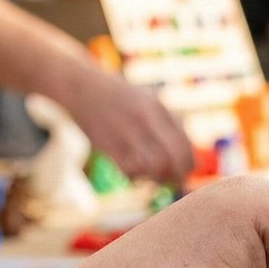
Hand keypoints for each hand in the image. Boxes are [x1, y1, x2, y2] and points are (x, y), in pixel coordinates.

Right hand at [59, 63, 193, 182]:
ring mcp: (126, 131)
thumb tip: (188, 149)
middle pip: (173, 159)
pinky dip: (135, 176)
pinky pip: (129, 170)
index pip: (184, 144)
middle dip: (176, 176)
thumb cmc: (118, 95)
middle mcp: (145, 119)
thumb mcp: (148, 98)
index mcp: (158, 108)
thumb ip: (168, 119)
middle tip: (172, 182)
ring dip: (155, 177)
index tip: (184, 172)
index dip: (188, 164)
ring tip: (152, 177)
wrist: (80, 85)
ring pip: (153, 167)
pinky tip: (133, 172)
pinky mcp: (107, 143)